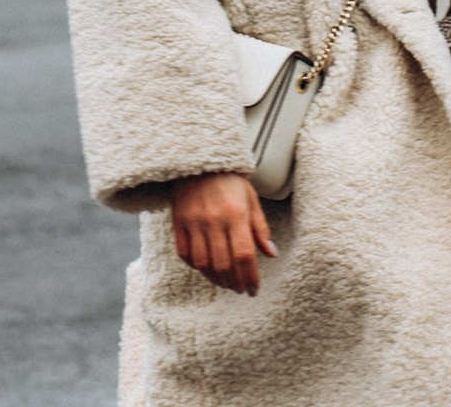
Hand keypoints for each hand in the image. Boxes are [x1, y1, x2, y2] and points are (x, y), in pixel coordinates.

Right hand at [169, 172, 275, 295]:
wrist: (199, 160)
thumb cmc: (231, 181)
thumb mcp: (252, 199)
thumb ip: (260, 228)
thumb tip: (271, 254)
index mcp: (236, 214)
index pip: (244, 255)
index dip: (251, 277)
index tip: (254, 290)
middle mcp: (214, 220)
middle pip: (223, 264)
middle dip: (234, 283)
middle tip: (241, 289)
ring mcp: (194, 222)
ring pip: (203, 264)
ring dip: (216, 280)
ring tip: (226, 283)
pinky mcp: (178, 223)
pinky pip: (185, 254)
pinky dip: (196, 267)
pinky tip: (207, 269)